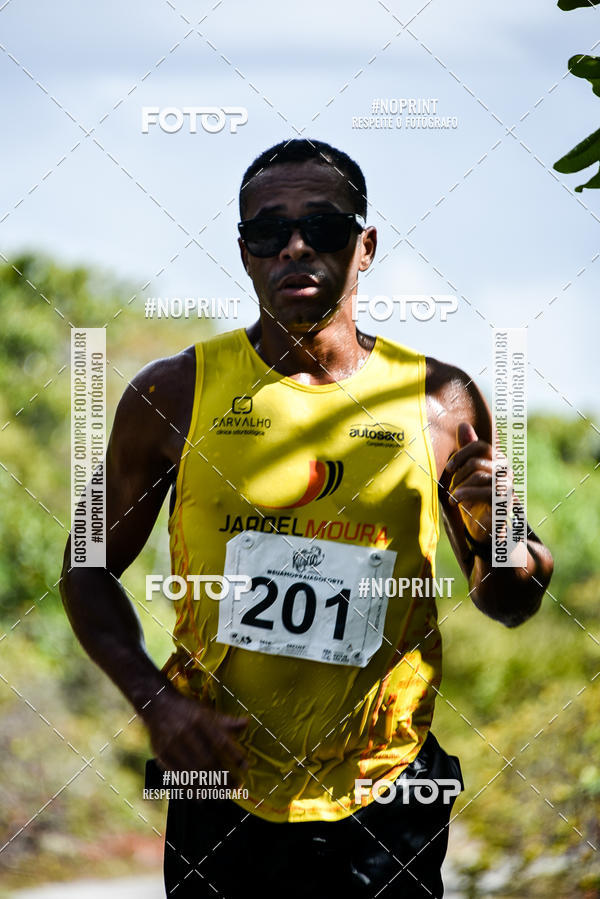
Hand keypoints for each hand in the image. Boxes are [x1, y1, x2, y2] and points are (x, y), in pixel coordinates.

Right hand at [143, 687, 248, 785]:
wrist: (157, 704)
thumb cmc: (188, 710)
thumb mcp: (207, 711)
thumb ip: (226, 721)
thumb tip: (246, 722)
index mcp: (200, 719)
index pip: (221, 741)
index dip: (234, 755)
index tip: (245, 768)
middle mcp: (186, 732)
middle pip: (208, 760)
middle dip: (224, 777)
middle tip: (236, 786)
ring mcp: (172, 744)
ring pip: (193, 771)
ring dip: (209, 786)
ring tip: (222, 794)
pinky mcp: (161, 754)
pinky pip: (178, 775)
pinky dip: (190, 787)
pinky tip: (201, 795)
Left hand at [445, 422, 507, 541]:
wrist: (482, 529)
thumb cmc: (472, 498)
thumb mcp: (464, 474)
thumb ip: (465, 451)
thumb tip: (463, 424)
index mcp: (497, 460)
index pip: (480, 445)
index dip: (461, 453)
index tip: (449, 467)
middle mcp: (506, 470)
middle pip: (477, 461)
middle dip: (459, 474)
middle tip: (451, 487)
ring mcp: (508, 486)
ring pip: (480, 475)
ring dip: (460, 486)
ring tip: (453, 497)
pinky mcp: (505, 502)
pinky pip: (486, 491)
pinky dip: (466, 494)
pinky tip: (456, 500)